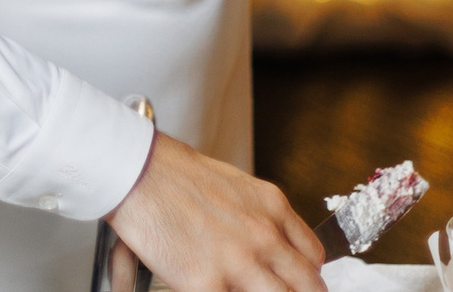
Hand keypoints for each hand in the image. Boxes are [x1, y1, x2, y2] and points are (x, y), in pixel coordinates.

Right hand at [107, 132, 326, 291]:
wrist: (139, 173)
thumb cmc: (176, 175)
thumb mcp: (236, 186)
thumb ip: (258, 215)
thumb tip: (268, 241)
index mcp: (272, 208)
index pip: (313, 257)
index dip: (307, 275)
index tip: (297, 283)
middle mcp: (264, 235)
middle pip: (307, 286)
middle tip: (281, 291)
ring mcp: (239, 262)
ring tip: (243, 289)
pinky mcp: (208, 284)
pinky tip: (216, 290)